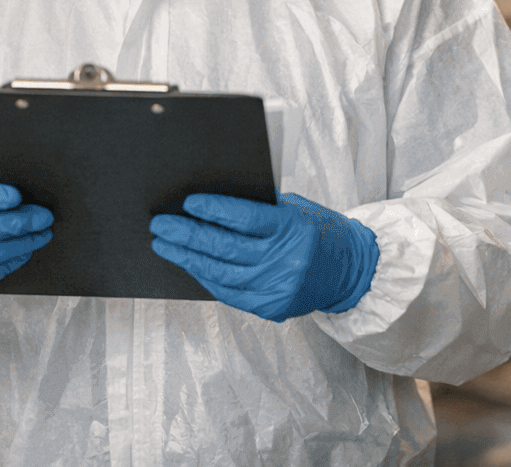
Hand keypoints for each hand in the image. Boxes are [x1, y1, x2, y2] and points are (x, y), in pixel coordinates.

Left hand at [149, 192, 378, 321]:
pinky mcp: (271, 308)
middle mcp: (285, 262)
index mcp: (293, 229)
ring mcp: (277, 289)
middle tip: (161, 224)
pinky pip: (228, 293)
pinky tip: (189, 264)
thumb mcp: (295, 209)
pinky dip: (206, 277)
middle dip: (188, 235)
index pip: (246, 219)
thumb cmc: (319, 231)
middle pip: (226, 247)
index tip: (188, 202)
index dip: (214, 210)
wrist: (350, 271)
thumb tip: (211, 204)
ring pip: (221, 273)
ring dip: (188, 258)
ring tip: (164, 245)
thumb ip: (260, 208)